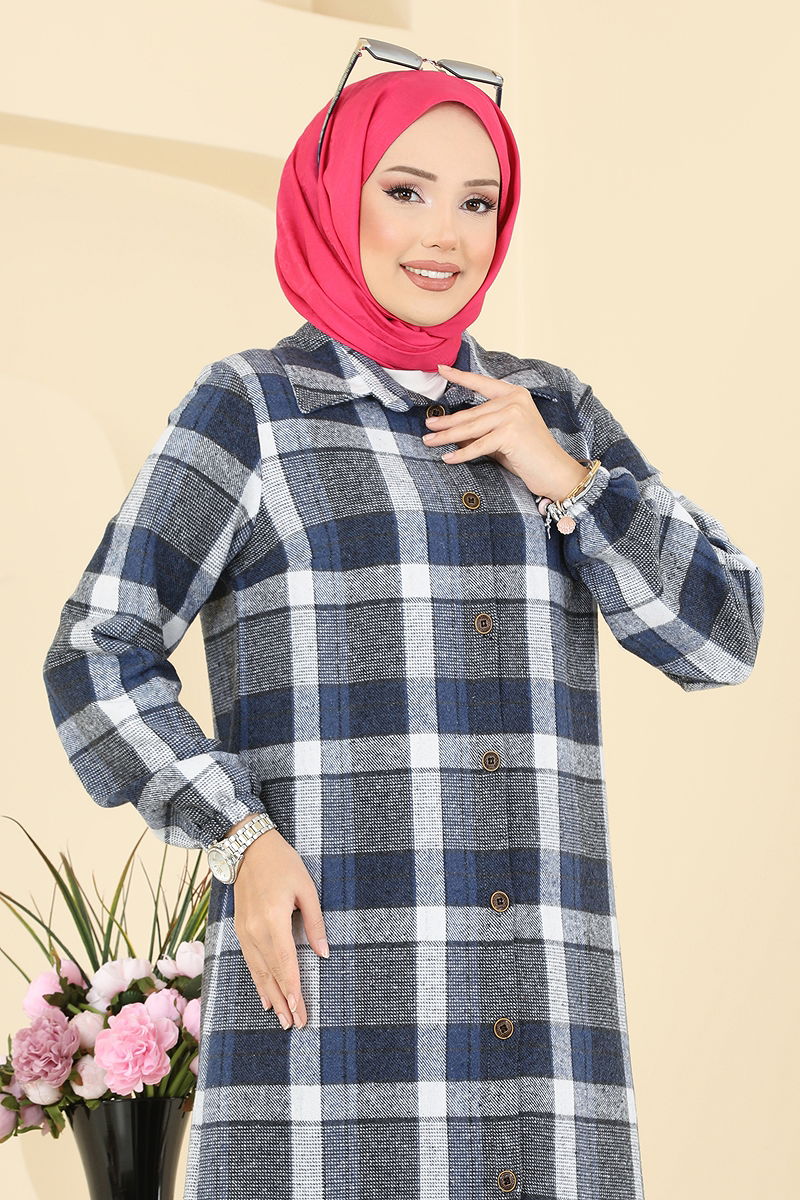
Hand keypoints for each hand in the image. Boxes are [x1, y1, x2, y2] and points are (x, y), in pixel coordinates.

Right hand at [225, 817, 328, 1029]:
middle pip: (271, 974)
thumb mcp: (305, 888)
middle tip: (296, 1024)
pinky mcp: (240, 929)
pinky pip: (249, 962)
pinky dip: (258, 981)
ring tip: (282, 1018)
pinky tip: (265, 996)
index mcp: (272, 920)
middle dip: (284, 1001)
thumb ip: (314, 922)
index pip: (285, 964)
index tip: (301, 1011)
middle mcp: (254, 931)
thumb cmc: (282, 863)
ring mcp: (244, 931)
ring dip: (271, 996)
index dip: (294, 990)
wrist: (247, 847)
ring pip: (258, 972)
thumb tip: (323, 953)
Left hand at [426, 364, 587, 501]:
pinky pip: (478, 445)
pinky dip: (462, 453)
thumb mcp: (503, 436)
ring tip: (429, 441)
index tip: (441, 369)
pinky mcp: (510, 433)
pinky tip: (448, 458)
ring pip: (471, 428)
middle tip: (428, 426)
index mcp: (515, 394)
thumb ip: (482, 429)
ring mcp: (513, 415)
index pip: (481, 383)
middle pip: (472, 412)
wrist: (555, 472)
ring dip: (447, 436)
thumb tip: (451, 431)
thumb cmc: (530, 456)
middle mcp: (515, 400)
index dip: (460, 377)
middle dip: (447, 421)